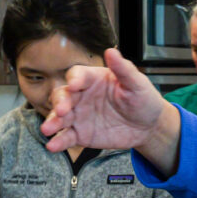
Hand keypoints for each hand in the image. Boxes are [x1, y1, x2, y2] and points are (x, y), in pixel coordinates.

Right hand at [42, 48, 182, 175]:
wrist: (148, 126)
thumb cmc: (143, 100)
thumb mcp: (137, 84)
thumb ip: (124, 69)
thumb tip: (111, 51)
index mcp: (93, 79)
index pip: (77, 75)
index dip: (74, 79)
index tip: (74, 85)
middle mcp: (81, 96)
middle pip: (63, 95)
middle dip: (60, 102)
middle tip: (63, 110)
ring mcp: (79, 115)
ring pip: (60, 116)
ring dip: (52, 122)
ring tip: (48, 129)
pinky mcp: (81, 134)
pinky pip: (66, 137)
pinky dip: (58, 141)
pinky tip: (53, 146)